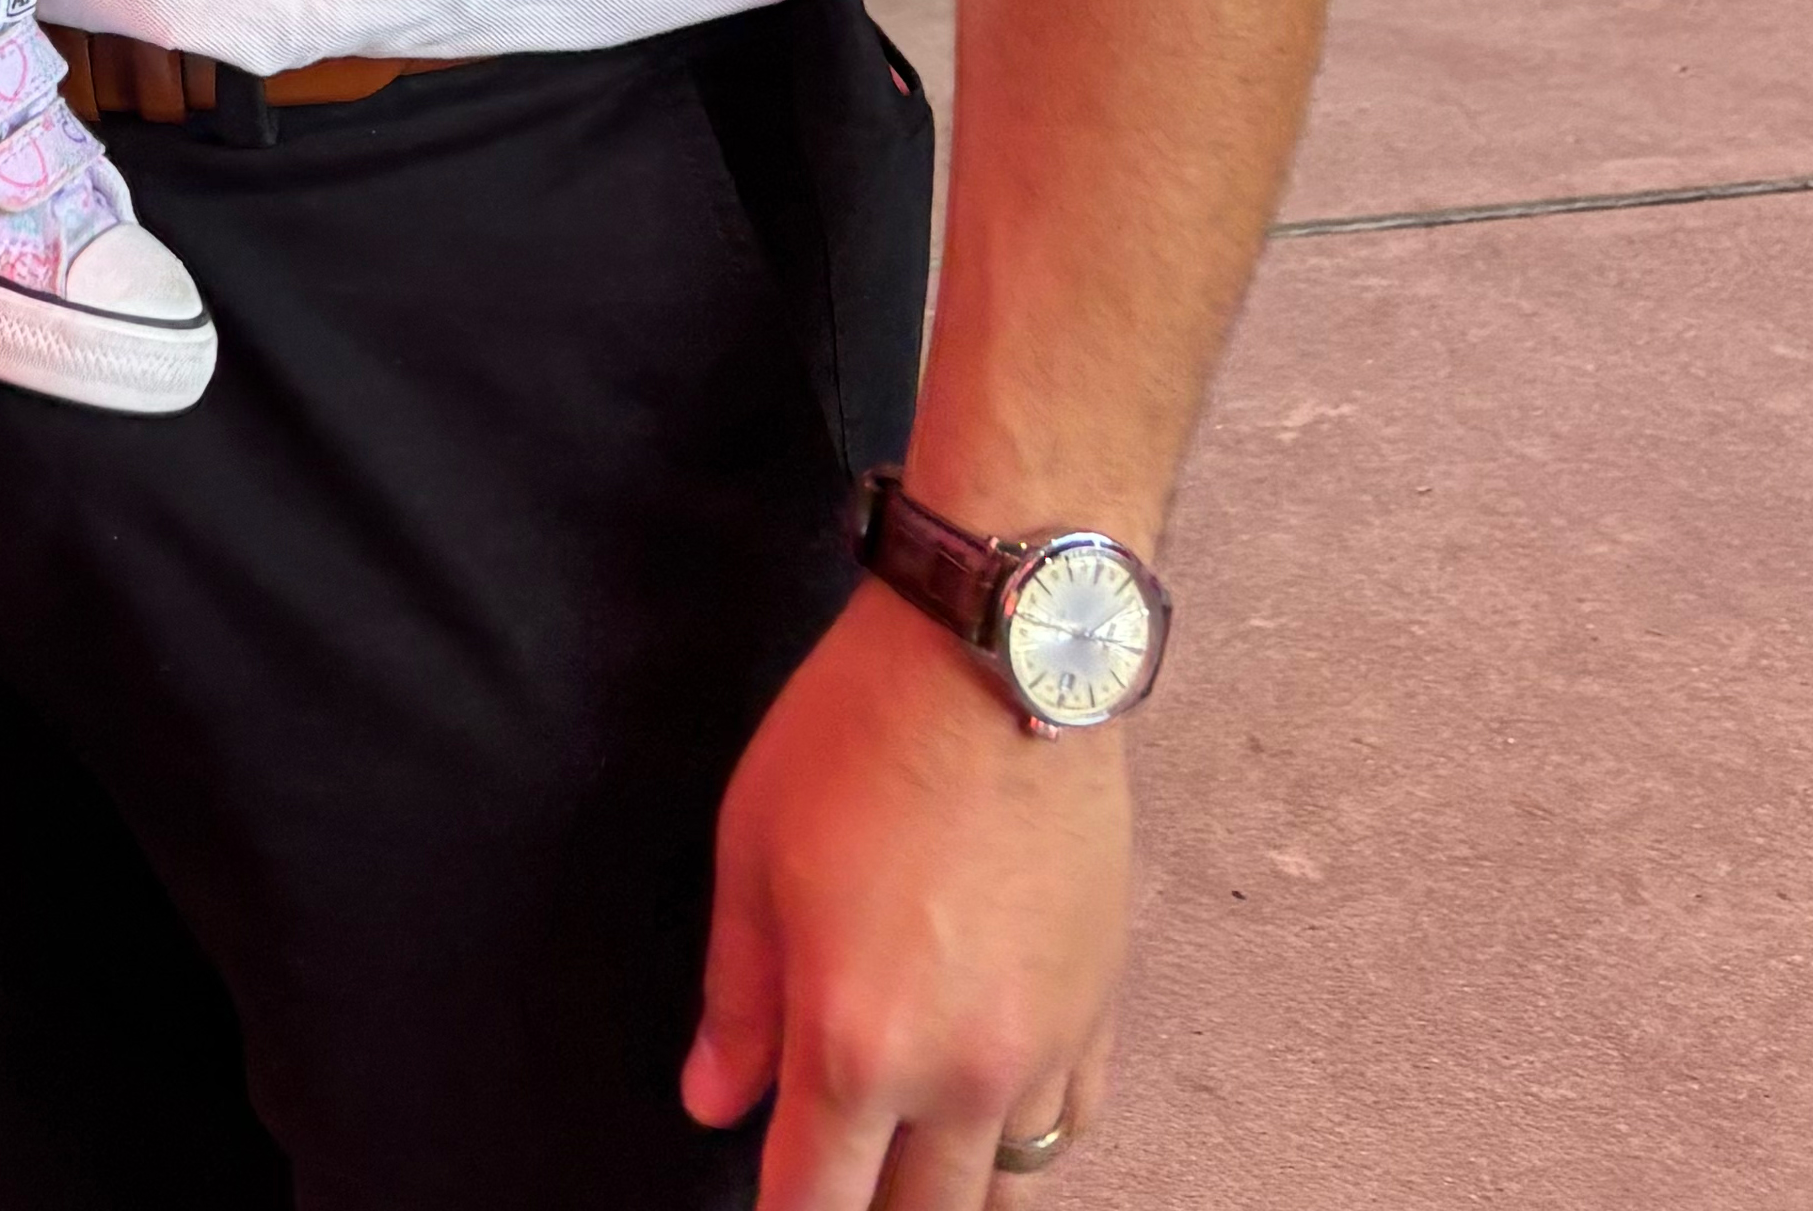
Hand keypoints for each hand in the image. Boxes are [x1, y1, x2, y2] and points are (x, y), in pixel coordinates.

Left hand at [684, 586, 1128, 1206]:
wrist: (995, 657)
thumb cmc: (857, 740)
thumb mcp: (754, 856)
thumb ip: (737, 1000)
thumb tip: (714, 1101)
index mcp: (856, 1045)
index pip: (813, 1208)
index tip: (773, 1206)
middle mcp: (961, 1074)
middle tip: (839, 1170)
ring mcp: (1042, 1048)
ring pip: (1005, 1189)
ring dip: (950, 1184)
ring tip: (908, 1149)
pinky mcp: (1098, 1007)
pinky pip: (1068, 1123)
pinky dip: (1024, 1133)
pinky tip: (986, 1100)